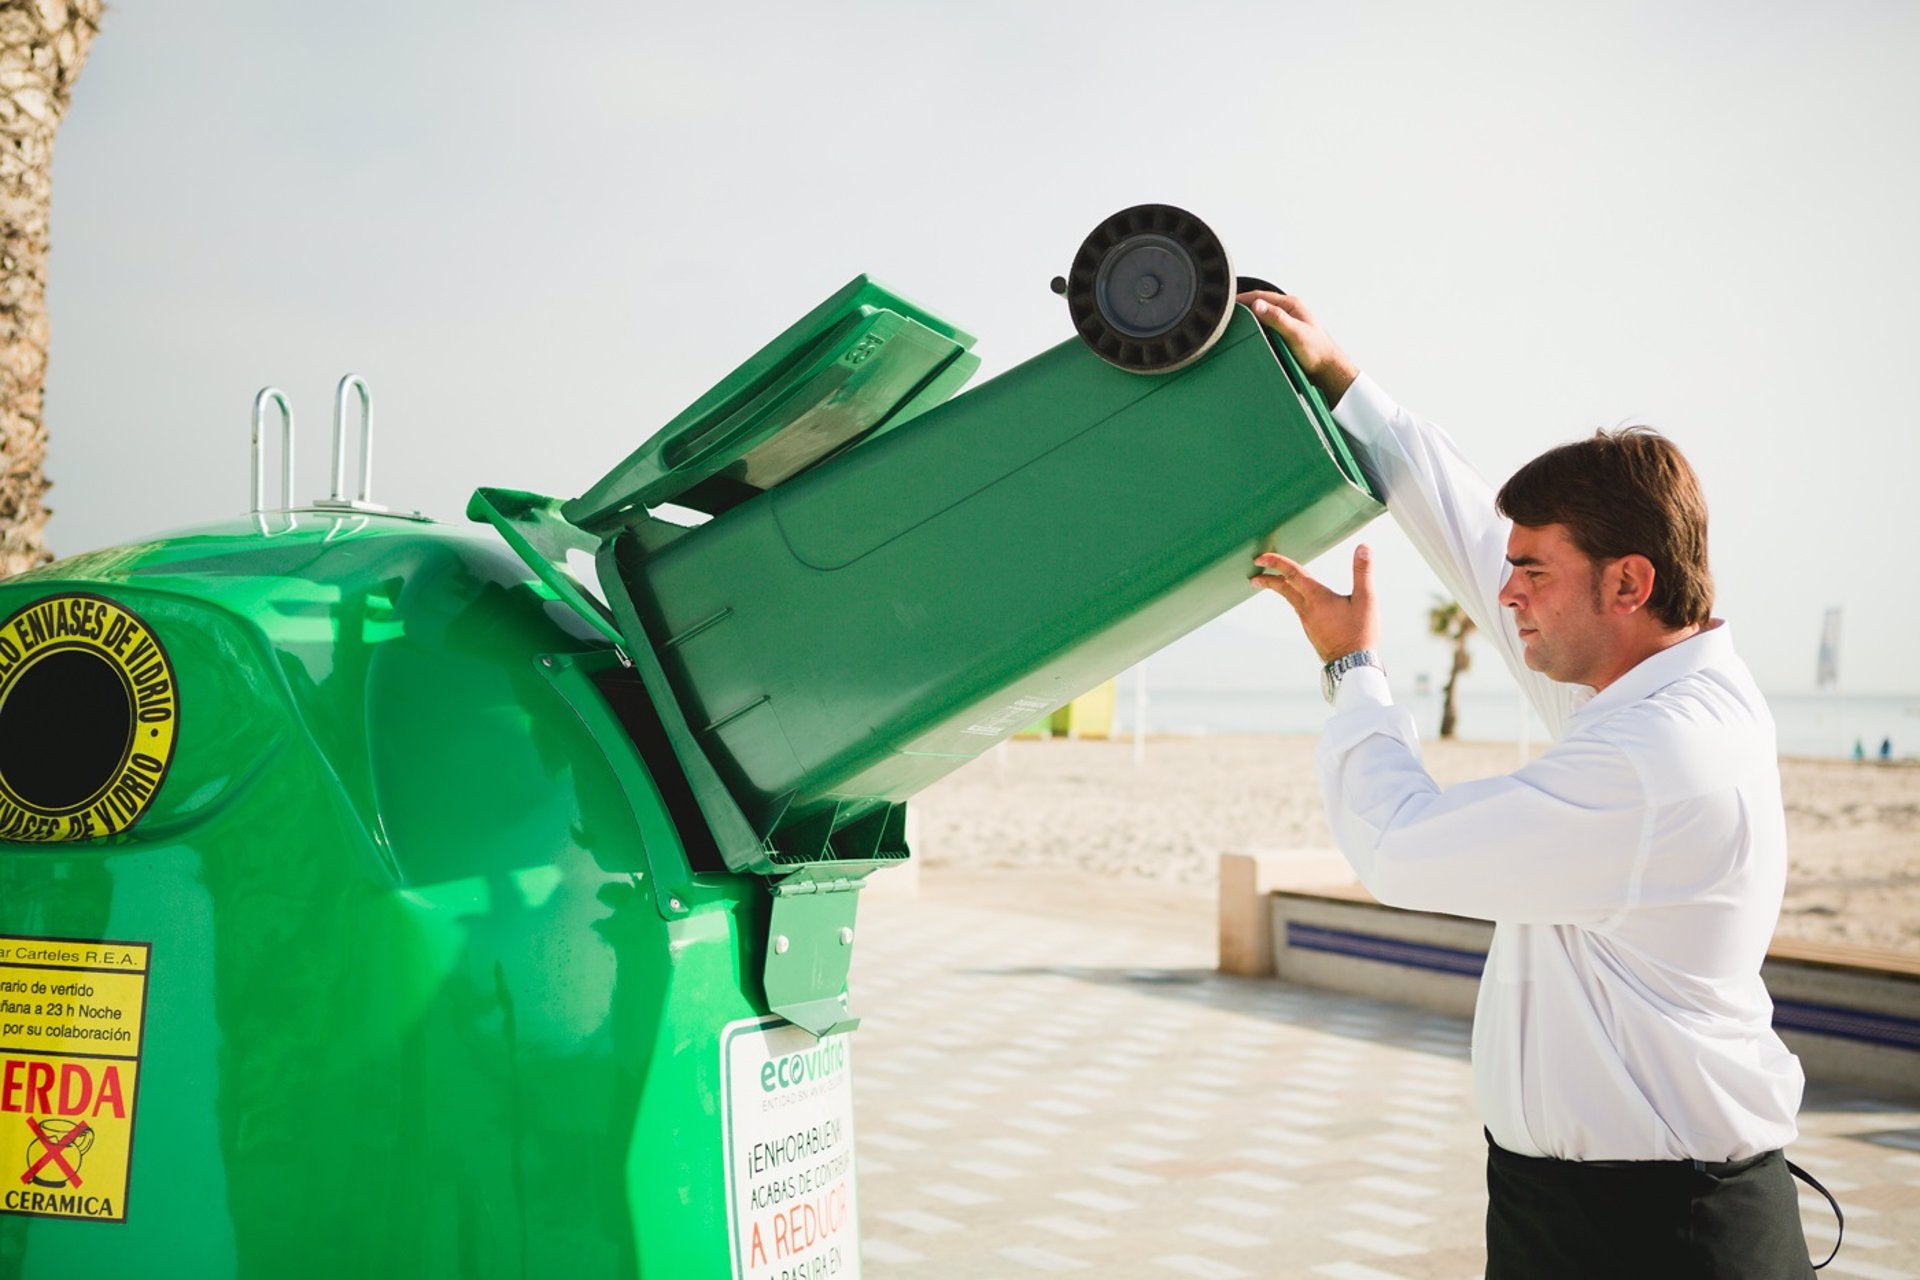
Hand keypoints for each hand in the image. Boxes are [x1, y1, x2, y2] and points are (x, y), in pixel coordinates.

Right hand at [1234, 290, 1359, 410]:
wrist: (1328, 370)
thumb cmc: (1317, 352)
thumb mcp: (1295, 333)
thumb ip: (1277, 318)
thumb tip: (1257, 305)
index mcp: (1291, 305)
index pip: (1260, 296)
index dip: (1242, 299)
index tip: (1226, 304)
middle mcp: (1288, 312)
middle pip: (1259, 306)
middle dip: (1243, 309)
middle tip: (1225, 316)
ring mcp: (1285, 324)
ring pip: (1261, 318)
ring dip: (1249, 321)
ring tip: (1233, 326)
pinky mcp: (1284, 336)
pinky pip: (1265, 330)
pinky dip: (1255, 332)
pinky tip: (1249, 338)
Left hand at [1251, 544, 1379, 663]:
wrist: (1352, 666)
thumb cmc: (1360, 634)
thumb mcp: (1366, 600)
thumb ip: (1363, 572)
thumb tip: (1363, 548)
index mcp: (1317, 598)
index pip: (1293, 574)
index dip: (1276, 562)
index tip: (1261, 557)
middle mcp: (1307, 609)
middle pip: (1284, 588)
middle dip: (1268, 577)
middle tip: (1255, 570)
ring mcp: (1307, 622)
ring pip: (1290, 599)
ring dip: (1281, 587)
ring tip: (1274, 581)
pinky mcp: (1311, 630)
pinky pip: (1298, 609)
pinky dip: (1293, 598)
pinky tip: (1301, 600)